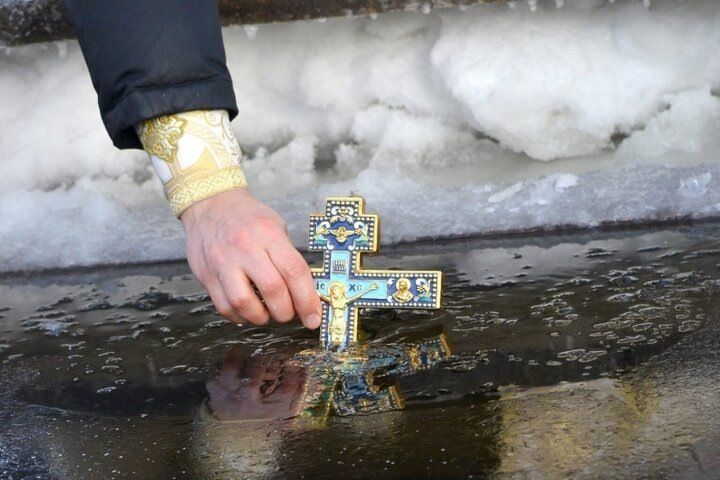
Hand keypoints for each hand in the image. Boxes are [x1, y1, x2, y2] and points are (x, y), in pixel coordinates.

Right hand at [181, 189, 321, 328]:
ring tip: (267, 313)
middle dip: (286, 311)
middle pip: (272, 290)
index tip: (314, 318)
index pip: (294, 271)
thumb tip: (307, 293)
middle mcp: (245, 248)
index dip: (307, 300)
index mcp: (268, 234)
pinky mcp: (207, 275)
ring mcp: (223, 263)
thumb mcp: (276, 226)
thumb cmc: (247, 217)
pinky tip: (248, 310)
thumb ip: (288, 257)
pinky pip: (225, 307)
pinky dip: (241, 316)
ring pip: (244, 303)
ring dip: (262, 317)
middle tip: (289, 313)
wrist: (210, 205)